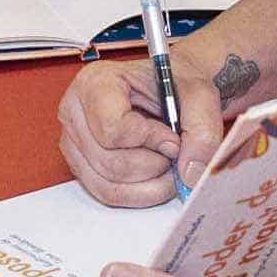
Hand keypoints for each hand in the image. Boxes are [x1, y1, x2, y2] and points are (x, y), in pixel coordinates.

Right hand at [56, 55, 220, 205]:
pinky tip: (157, 177)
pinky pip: (107, 194)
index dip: (151, 141)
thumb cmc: (176, 85)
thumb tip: (190, 173)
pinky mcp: (81, 165)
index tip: (173, 137)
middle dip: (154, 166)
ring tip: (169, 165)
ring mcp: (74, 142)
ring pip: (109, 185)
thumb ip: (202, 129)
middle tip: (176, 154)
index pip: (114, 129)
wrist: (170, 90)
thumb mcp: (200, 94)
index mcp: (95, 82)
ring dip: (149, 185)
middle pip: (111, 163)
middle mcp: (74, 112)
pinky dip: (139, 194)